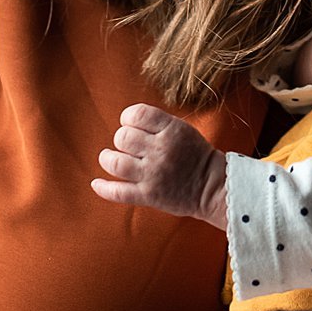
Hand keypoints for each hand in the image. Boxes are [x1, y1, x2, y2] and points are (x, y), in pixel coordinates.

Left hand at [91, 103, 227, 226]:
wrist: (214, 187)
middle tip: (128, 146)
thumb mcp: (182, 130)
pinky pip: (118, 192)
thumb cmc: (196, 156)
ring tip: (110, 159)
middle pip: (122, 137)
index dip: (128, 118)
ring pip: (115, 162)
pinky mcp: (149, 196)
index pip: (136, 114)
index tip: (131, 125)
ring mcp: (153, 174)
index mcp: (172, 130)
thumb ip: (157, 124)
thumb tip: (126, 121)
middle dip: (121, 140)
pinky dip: (103, 188)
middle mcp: (161, 151)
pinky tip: (97, 183)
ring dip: (107, 159)